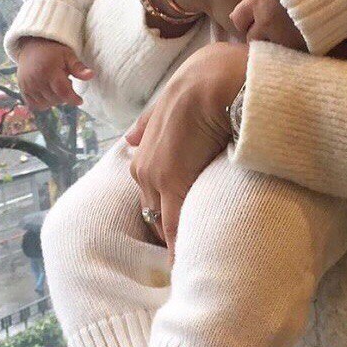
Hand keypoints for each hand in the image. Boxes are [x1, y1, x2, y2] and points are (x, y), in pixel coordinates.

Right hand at [17, 37, 93, 111]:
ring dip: (54, 99)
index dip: (73, 99)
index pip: (63, 93)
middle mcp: (36, 79)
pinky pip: (35, 105)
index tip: (80, 100)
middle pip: (56, 100)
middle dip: (65, 95)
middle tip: (65, 82)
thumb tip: (91, 75)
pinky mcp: (22, 89)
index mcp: (49, 70)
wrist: (32, 47)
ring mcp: (27, 85)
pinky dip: (43, 103)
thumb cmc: (54, 52)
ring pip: (46, 104)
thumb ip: (79, 68)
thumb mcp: (69, 56)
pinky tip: (47, 92)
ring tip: (55, 85)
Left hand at [126, 42, 247, 257]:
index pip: (151, 190)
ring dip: (174, 240)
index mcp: (145, 149)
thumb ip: (149, 120)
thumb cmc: (205, 82)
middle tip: (184, 250)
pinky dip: (181, 245)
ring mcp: (156, 177)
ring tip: (187, 266)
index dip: (163, 208)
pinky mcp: (174, 186)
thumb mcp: (171, 96)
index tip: (171, 229)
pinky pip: (175, 226)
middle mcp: (144, 166)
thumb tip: (129, 138)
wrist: (216, 80)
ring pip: (161, 219)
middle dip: (166, 227)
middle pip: (153, 208)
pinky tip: (187, 266)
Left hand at [230, 0, 306, 49]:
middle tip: (268, 32)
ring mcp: (284, 38)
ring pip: (268, 50)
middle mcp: (267, 22)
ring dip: (273, 45)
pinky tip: (297, 42)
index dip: (245, 21)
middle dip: (258, 35)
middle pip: (251, 38)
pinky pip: (289, 55)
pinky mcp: (301, 48)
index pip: (237, 20)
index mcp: (259, 2)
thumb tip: (251, 5)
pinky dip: (291, 51)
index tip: (251, 21)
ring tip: (284, 38)